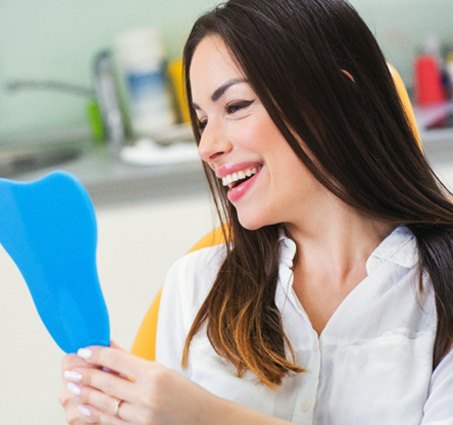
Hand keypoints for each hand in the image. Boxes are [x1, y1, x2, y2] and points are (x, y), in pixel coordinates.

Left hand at [60, 342, 218, 424]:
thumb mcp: (162, 370)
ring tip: (72, 386)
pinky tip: (85, 407)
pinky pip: (112, 422)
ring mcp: (142, 416)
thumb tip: (110, 348)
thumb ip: (132, 361)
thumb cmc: (186, 393)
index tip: (83, 350)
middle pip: (107, 382)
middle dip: (85, 375)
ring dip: (85, 394)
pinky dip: (96, 414)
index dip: (97, 354)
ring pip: (105, 404)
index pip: (117, 359)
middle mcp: (147, 395)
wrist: (204, 419)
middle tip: (69, 369)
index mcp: (155, 374)